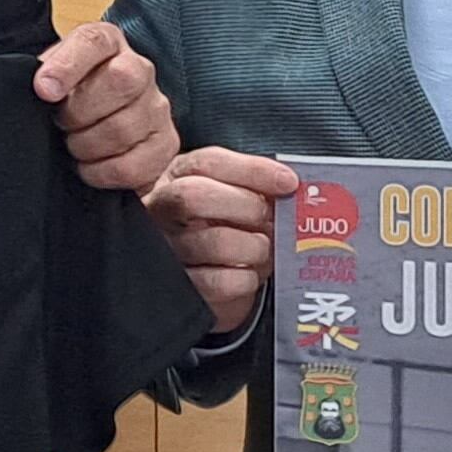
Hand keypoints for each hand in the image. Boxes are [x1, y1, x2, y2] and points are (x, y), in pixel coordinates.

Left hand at [36, 21, 180, 192]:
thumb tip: (43, 88)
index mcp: (107, 44)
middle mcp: (140, 69)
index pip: (94, 41)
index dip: (67, 65)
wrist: (99, 124)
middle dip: (78, 111)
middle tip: (61, 124)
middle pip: (121, 81)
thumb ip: (43, 75)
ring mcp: (158, 108)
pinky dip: (101, 172)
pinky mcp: (165, 144)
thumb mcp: (51, 76)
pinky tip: (90, 165)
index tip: (44, 91)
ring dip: (85, 145)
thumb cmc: (69, 98)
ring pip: (123, 128)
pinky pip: (132, 165)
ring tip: (74, 144)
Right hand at [145, 148, 291, 336]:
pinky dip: (247, 278)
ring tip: (263, 249)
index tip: (288, 182)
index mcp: (178, 177)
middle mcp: (162, 211)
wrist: (208, 277)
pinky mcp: (181, 288)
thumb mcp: (233, 197)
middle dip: (245, 205)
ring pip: (214, 241)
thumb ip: (253, 186)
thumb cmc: (225, 227)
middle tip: (270, 218)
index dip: (252, 170)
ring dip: (254, 246)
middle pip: (193, 196)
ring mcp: (167, 250)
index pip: (208, 163)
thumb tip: (288, 186)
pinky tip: (249, 272)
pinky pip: (220, 282)